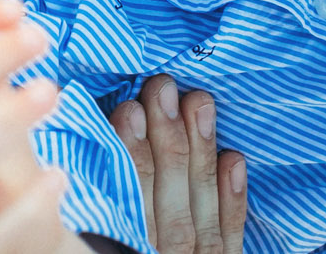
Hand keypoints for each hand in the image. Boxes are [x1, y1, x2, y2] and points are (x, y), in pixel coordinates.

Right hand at [108, 76, 245, 253]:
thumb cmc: (103, 247)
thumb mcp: (92, 246)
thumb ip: (102, 199)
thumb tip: (103, 133)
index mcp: (124, 250)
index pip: (125, 199)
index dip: (129, 153)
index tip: (129, 108)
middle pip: (166, 198)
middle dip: (166, 138)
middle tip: (162, 87)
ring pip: (200, 211)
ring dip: (201, 154)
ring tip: (200, 102)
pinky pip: (229, 239)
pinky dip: (232, 201)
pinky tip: (233, 159)